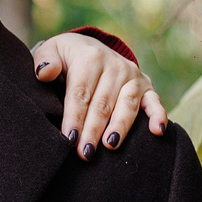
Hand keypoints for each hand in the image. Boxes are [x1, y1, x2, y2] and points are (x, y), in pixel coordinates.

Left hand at [32, 33, 165, 161]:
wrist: (87, 48)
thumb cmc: (64, 58)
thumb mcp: (50, 52)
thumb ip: (44, 61)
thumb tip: (44, 73)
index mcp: (90, 57)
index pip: (81, 93)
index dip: (75, 117)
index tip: (69, 139)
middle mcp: (115, 65)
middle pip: (103, 103)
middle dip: (93, 130)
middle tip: (85, 153)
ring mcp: (132, 76)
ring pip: (127, 105)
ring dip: (120, 126)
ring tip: (111, 146)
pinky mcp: (145, 86)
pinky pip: (154, 102)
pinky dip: (158, 116)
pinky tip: (157, 132)